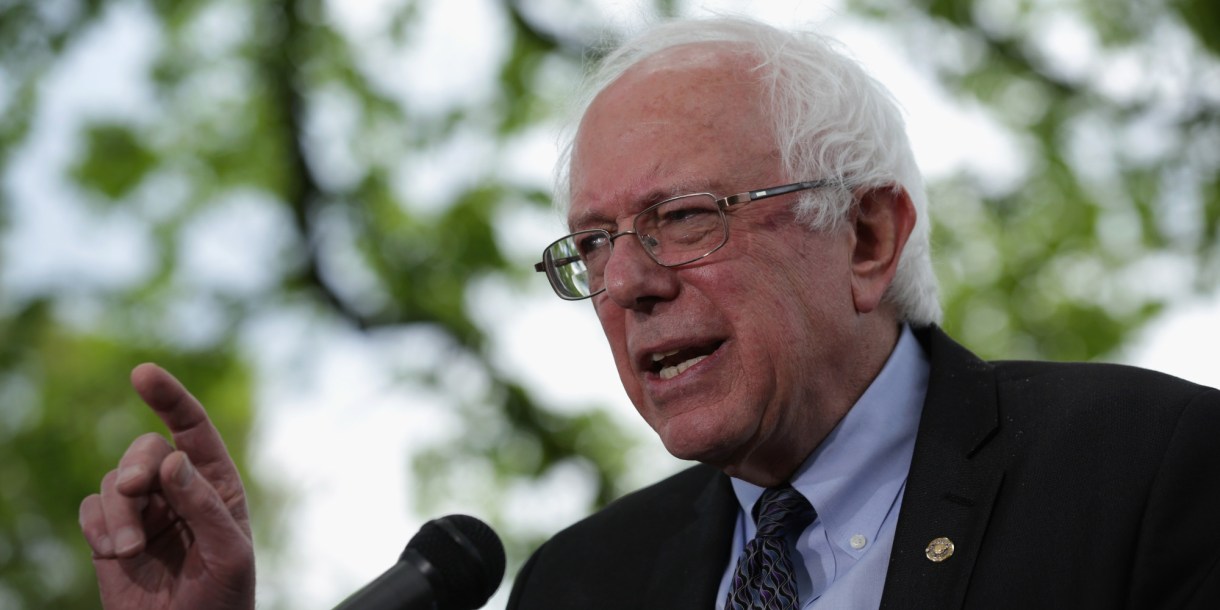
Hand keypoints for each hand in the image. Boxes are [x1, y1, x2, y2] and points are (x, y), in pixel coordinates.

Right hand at [78, 364, 254, 609]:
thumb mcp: (230, 553)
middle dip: (137, 466)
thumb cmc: (224, 600)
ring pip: (114, 481)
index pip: (193, 429)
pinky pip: (90, 509)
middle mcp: (178, 490)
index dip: (170, 398)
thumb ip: (205, 506)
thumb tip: (174, 460)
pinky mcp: (111, 535)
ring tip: (129, 552)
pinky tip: (114, 554)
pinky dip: (97, 525)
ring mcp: (143, 512)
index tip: (142, 374)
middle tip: (135, 489)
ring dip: (118, 512)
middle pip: (145, 450)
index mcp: (216, 485)